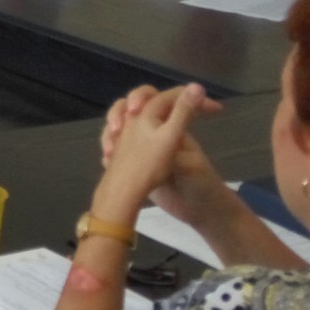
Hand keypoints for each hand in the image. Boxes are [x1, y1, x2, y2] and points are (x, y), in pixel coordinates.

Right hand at [94, 83, 224, 224]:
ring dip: (110, 134)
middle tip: (116, 128)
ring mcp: (145, 149)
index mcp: (172, 127)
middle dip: (119, 112)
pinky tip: (108, 163)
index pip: (159, 100)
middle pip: (134, 109)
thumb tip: (185, 98)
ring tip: (109, 150)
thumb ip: (178, 133)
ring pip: (122, 129)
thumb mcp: (189, 160)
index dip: (144, 97)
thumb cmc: (201, 183)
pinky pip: (119, 152)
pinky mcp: (137, 165)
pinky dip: (109, 154)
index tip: (134, 109)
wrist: (199, 213)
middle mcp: (156, 133)